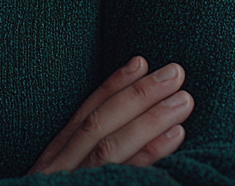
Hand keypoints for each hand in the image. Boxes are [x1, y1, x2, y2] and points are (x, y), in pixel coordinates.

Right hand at [27, 57, 193, 173]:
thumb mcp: (57, 181)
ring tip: (184, 100)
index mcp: (50, 166)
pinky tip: (175, 139)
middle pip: (100, 127)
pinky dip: (151, 157)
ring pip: (112, 150)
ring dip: (151, 120)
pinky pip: (125, 180)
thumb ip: (78, 161)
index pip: (82, 117)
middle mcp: (58, 174)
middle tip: (175, 72)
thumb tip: (121, 131)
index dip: (111, 87)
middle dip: (139, 96)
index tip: (138, 60)